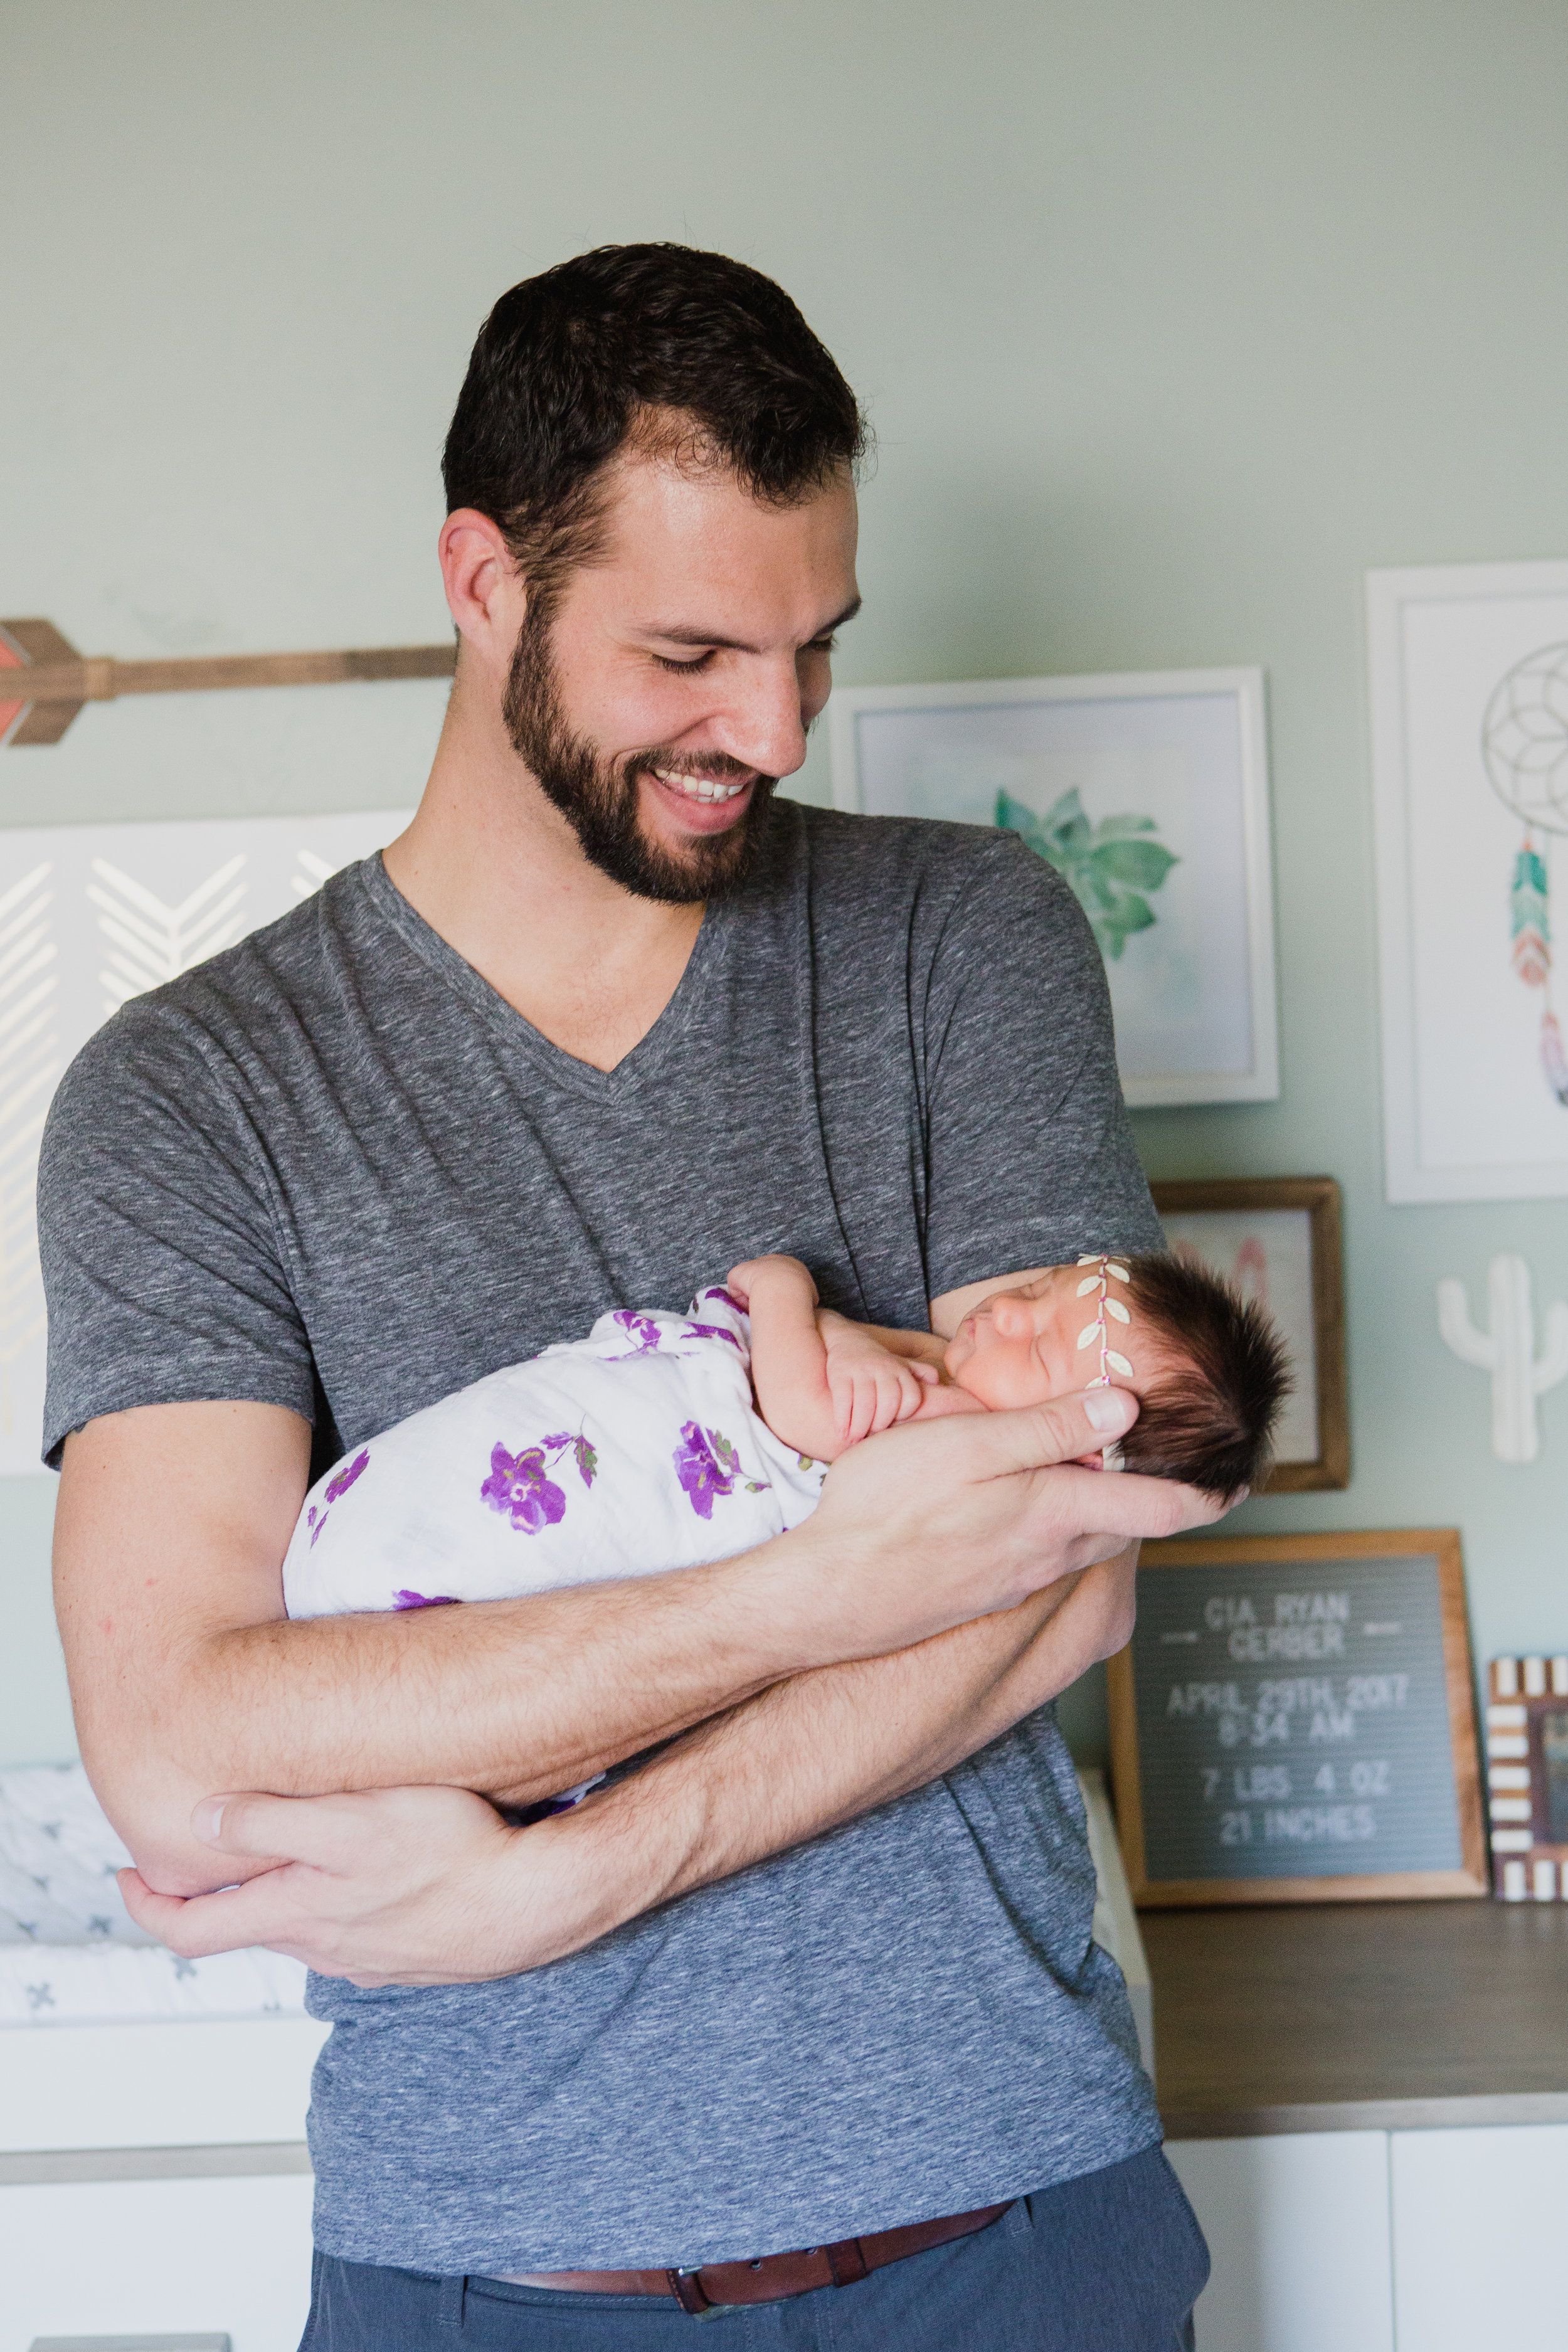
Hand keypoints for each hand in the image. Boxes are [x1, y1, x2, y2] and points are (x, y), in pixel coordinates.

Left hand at [116, 1784, 602, 1984]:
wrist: (533, 1901)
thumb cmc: (448, 1854)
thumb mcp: (349, 1822)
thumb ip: (267, 1823)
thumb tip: (196, 1823)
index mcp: (296, 1913)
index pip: (193, 1931)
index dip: (147, 1907)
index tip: (125, 1876)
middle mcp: (324, 1946)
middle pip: (246, 1926)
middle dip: (215, 1891)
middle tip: (201, 1848)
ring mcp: (368, 1956)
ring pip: (302, 1925)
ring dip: (282, 1891)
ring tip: (288, 1842)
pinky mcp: (410, 1953)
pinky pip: (354, 1928)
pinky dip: (337, 1900)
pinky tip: (366, 1865)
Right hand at [788, 1385, 1229, 1658]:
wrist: (831, 1596)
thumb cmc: (888, 1509)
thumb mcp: (968, 1446)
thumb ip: (1047, 1428)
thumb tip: (1123, 1406)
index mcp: (1056, 1513)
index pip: (1160, 1508)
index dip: (1209, 1494)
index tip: (1243, 1479)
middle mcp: (1049, 1555)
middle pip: (1127, 1527)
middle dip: (1159, 1499)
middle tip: (1181, 1468)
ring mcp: (1016, 1579)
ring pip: (1083, 1543)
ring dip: (1107, 1514)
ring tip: (1108, 1476)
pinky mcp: (984, 1592)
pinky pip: (1044, 1557)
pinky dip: (1059, 1529)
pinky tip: (1030, 1507)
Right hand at [818, 1310, 935, 1442]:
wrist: (846, 1340)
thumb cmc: (878, 1361)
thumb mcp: (901, 1363)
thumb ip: (919, 1372)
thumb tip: (938, 1380)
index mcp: (900, 1370)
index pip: (911, 1397)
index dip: (904, 1414)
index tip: (892, 1424)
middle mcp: (882, 1369)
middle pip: (889, 1402)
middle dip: (881, 1423)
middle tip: (871, 1435)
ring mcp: (860, 1370)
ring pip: (865, 1403)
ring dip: (860, 1426)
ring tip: (854, 1439)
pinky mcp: (840, 1374)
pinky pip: (843, 1400)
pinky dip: (843, 1420)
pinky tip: (842, 1432)